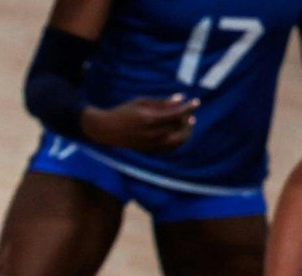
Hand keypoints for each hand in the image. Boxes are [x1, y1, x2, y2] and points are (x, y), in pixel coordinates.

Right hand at [81, 95, 196, 153]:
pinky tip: (178, 134)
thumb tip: (181, 98)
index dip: (188, 108)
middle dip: (188, 120)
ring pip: (176, 141)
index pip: (176, 114)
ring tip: (187, 124)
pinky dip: (177, 141)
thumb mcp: (141, 102)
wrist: (105, 130)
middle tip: (190, 114)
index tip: (196, 102)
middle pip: (179, 128)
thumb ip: (161, 102)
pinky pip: (168, 148)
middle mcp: (151, 134)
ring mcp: (149, 144)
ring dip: (185, 133)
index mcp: (149, 119)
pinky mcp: (147, 150)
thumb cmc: (123, 112)